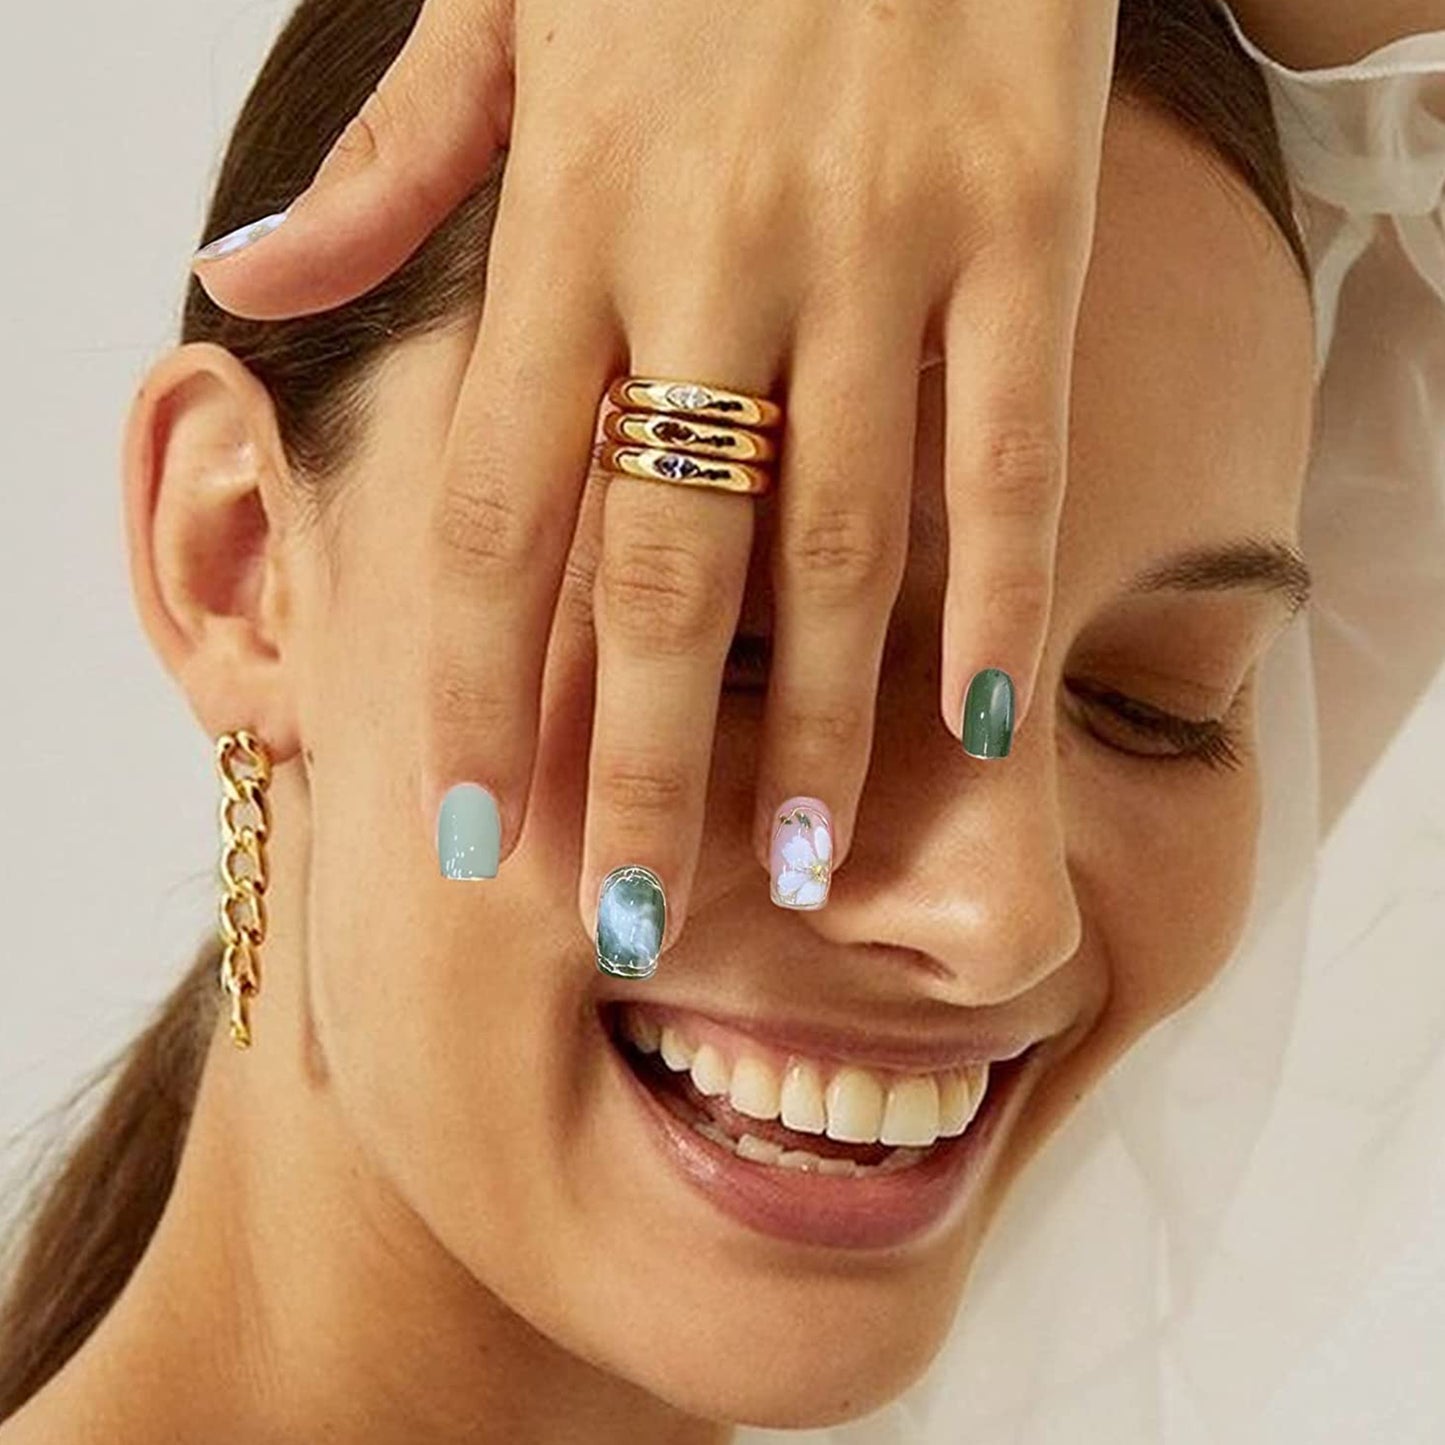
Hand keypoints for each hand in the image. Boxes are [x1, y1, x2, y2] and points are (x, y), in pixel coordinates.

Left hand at [190, 0, 1119, 965]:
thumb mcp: (503, 2)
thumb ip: (390, 166)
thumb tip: (243, 277)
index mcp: (571, 224)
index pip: (501, 509)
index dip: (480, 687)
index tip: (471, 836)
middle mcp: (711, 259)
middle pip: (663, 567)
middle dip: (640, 762)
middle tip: (631, 921)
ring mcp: (874, 247)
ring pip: (839, 535)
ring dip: (814, 721)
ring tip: (796, 867)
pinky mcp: (1023, 219)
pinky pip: (1007, 438)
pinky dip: (997, 589)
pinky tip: (983, 727)